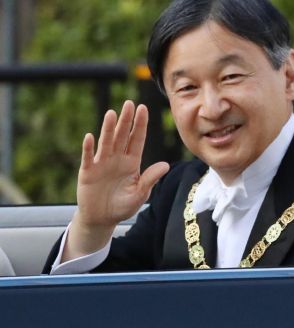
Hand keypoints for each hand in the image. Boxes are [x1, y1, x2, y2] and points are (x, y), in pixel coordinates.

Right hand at [64, 101, 169, 258]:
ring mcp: (102, 163)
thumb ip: (149, 179)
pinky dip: (89, 148)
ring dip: (109, 129)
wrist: (102, 218)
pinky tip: (90, 137)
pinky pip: (89, 158)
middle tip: (129, 103)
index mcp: (132, 162)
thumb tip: (165, 165)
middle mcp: (117, 159)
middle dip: (126, 120)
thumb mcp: (140, 194)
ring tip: (112, 113)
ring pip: (106, 142)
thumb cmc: (123, 205)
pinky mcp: (88, 172)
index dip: (140, 125)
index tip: (143, 108)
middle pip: (122, 136)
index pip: (137, 140)